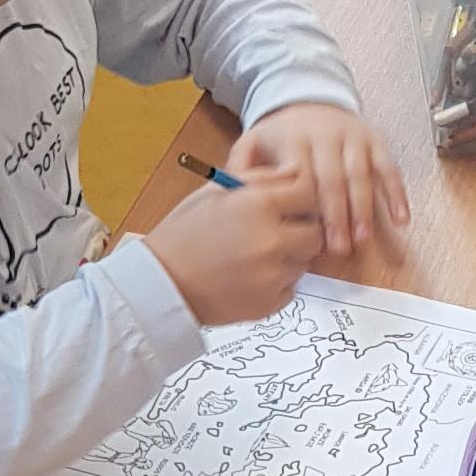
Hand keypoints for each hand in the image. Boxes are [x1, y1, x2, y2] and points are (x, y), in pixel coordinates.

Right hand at [148, 169, 324, 331]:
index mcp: (259, 204)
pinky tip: (248, 276)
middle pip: (315, 233)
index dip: (302, 199)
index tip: (292, 204)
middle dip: (301, 231)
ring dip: (289, 258)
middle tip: (276, 233)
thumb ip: (261, 180)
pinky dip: (276, 283)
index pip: (309, 194)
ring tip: (253, 256)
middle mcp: (272, 240)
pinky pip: (290, 287)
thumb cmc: (183, 234)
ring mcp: (273, 275)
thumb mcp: (215, 192)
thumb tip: (295, 172)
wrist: (161, 284)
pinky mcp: (270, 303)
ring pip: (304, 262)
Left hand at [228, 100, 411, 266]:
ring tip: (362, 239)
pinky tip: (401, 220)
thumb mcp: (254, 140)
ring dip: (364, 209)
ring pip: (361, 176)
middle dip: (337, 215)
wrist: (309, 96)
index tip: (305, 237)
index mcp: (295, 139)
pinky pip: (389, 168)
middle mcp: (326, 136)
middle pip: (333, 180)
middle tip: (338, 248)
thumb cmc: (281, 133)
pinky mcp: (374, 140)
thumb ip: (242, 165)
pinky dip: (397, 194)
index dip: (305, 208)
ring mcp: (353, 138)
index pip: (302, 178)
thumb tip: (235, 191)